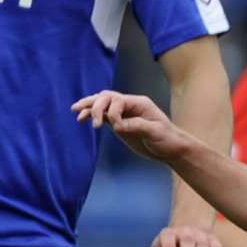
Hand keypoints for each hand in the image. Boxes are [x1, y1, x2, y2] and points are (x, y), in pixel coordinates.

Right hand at [72, 91, 189, 162]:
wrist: (171, 149)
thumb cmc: (167, 139)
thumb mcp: (155, 132)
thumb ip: (137, 126)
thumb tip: (117, 125)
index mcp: (139, 103)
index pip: (118, 101)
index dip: (112, 113)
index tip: (118, 128)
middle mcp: (130, 105)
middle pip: (107, 97)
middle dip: (95, 105)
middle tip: (89, 120)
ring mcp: (123, 113)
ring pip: (102, 104)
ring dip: (89, 106)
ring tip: (75, 110)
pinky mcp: (119, 123)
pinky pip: (103, 115)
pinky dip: (92, 115)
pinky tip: (82, 118)